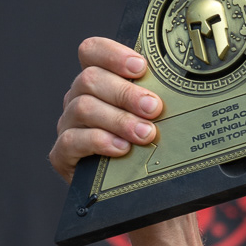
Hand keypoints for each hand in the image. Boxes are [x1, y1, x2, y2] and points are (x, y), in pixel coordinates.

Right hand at [50, 37, 163, 183]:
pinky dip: (100, 141)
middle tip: (153, 108)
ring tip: (145, 134)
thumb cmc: (146, 150)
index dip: (113, 54)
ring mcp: (68, 125)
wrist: (130, 194)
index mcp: (98, 82)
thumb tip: (183, 88)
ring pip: (83, 108)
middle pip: (90, 79)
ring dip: (119, 119)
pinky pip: (72, 140)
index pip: (92, 51)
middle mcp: (78, 99)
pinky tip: (121, 149)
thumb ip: (156, 100)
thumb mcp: (153, 120)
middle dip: (126, 92)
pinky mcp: (62, 154)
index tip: (140, 67)